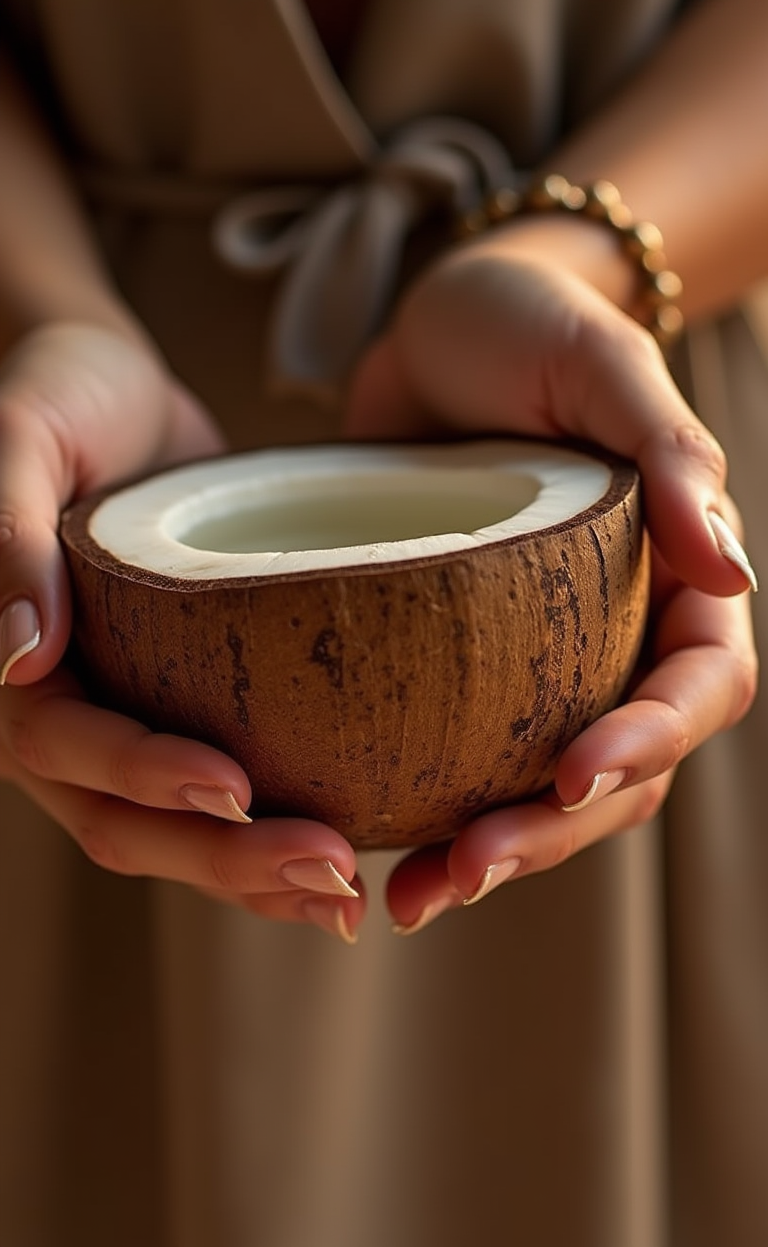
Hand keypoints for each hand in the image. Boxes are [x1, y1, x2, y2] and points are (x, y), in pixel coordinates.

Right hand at [0, 323, 362, 940]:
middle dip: (224, 858)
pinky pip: (221, 789)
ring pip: (178, 829)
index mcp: (13, 671)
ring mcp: (126, 719)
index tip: (234, 791)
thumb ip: (8, 540)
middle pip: (129, 820)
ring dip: (257, 872)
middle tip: (332, 872)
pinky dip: (273, 827)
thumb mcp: (23, 440)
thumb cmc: (59, 399)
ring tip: (351, 894)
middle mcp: (66, 714)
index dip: (144, 775)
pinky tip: (353, 847)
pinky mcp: (186, 706)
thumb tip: (17, 660)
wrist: (114, 389)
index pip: (67, 745)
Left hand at [346, 238, 757, 929]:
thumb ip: (671, 456)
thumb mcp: (601, 364)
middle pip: (617, 771)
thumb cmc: (532, 323)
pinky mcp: (459, 663)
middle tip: (463, 872)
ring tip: (409, 900)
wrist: (437, 322)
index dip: (647, 745)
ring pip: (538, 788)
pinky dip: (424, 807)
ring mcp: (537, 659)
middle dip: (551, 835)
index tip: (571, 779)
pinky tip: (368, 843)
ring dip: (488, 853)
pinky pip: (459, 753)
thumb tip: (736, 573)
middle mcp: (616, 635)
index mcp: (679, 581)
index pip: (696, 688)